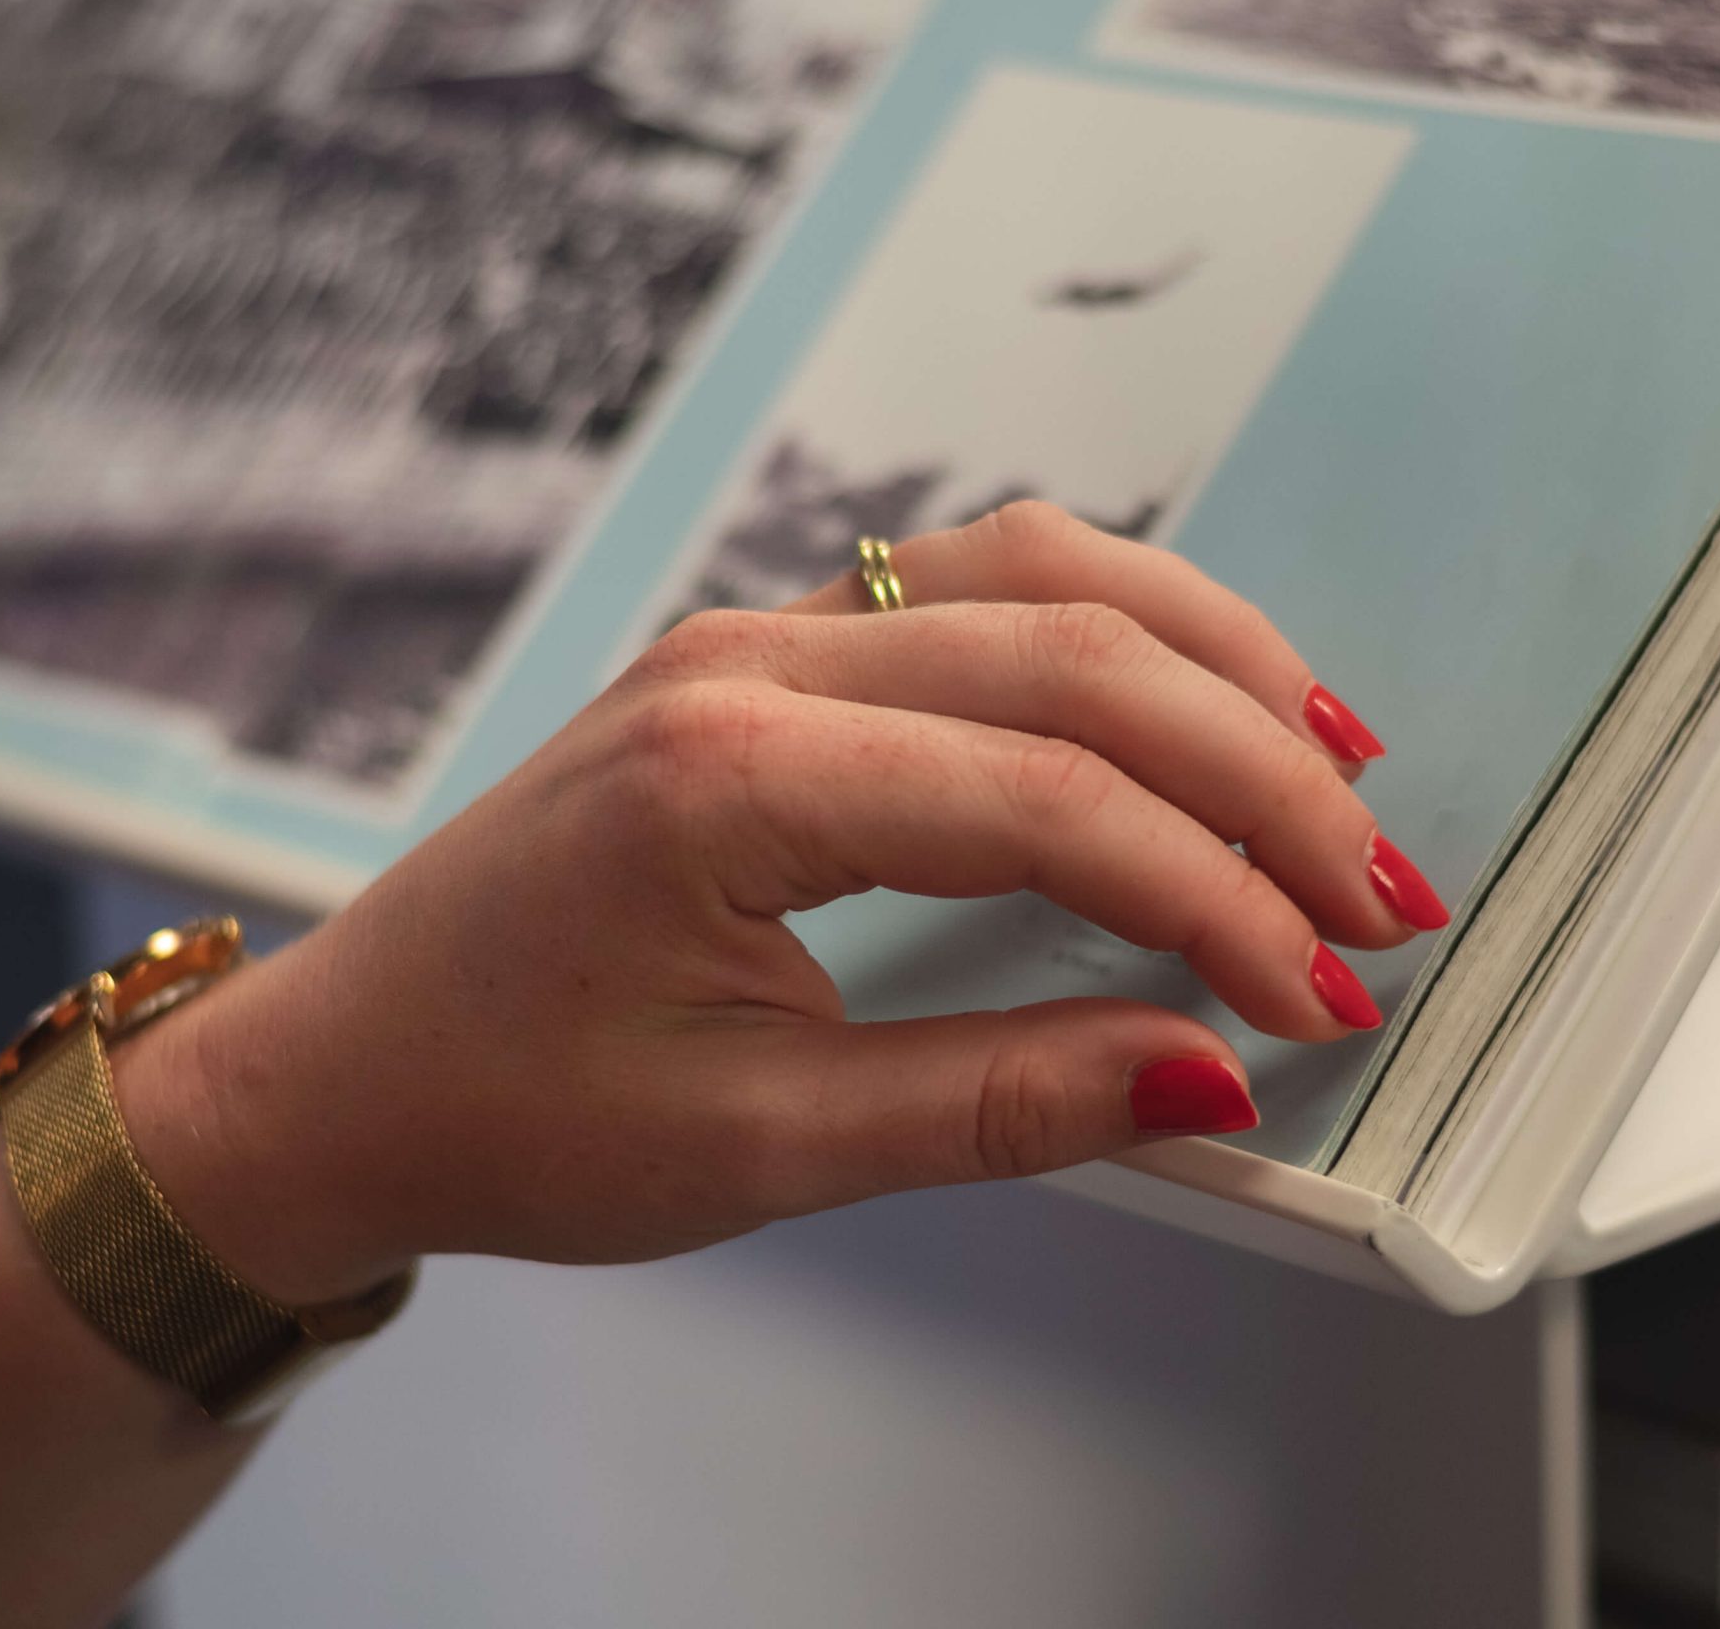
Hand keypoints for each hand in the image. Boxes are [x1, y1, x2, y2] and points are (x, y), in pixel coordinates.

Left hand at [113, 503, 1444, 1302]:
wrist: (344, 1065)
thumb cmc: (508, 1109)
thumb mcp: (753, 1147)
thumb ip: (993, 1103)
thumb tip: (1206, 1072)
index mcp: (724, 776)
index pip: (1042, 799)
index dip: (1210, 894)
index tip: (1317, 994)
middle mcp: (751, 660)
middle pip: (1074, 657)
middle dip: (1254, 773)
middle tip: (1374, 894)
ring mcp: (763, 628)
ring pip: (1044, 572)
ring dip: (1209, 656)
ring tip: (1337, 762)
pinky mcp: (781, 644)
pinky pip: (984, 579)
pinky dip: (1119, 625)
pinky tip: (1197, 687)